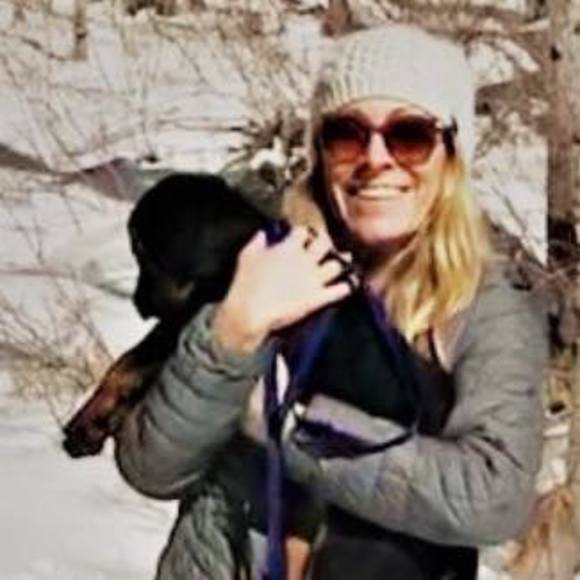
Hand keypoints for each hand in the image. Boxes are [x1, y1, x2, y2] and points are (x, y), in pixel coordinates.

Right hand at [214, 226, 353, 352]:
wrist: (251, 313)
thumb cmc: (245, 283)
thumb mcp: (246, 257)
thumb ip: (257, 242)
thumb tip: (263, 233)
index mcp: (288, 248)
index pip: (303, 230)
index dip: (304, 232)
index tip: (303, 235)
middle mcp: (305, 260)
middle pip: (325, 242)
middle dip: (326, 241)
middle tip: (326, 244)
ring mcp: (314, 279)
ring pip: (338, 264)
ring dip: (342, 261)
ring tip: (345, 259)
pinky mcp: (319, 298)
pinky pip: (341, 290)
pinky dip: (347, 286)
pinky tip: (349, 284)